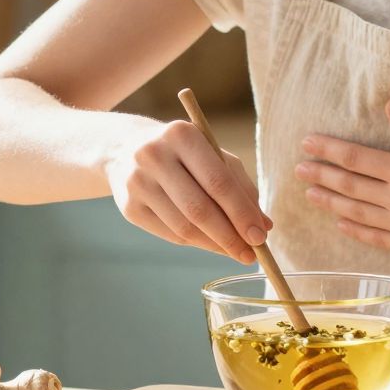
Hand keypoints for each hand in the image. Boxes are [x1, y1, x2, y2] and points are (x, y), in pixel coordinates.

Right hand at [105, 119, 271, 263]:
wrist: (125, 148)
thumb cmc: (183, 152)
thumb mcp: (214, 156)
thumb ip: (241, 187)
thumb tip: (264, 226)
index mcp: (182, 135)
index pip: (218, 182)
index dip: (241, 213)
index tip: (260, 237)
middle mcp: (155, 156)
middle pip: (199, 209)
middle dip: (230, 236)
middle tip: (250, 254)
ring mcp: (137, 182)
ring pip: (184, 227)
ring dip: (214, 245)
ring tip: (234, 251)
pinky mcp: (129, 207)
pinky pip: (170, 234)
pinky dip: (195, 243)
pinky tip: (211, 244)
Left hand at [296, 97, 389, 272]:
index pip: (356, 158)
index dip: (329, 149)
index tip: (307, 143)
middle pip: (349, 186)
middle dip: (321, 175)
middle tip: (298, 169)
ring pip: (356, 213)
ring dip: (330, 203)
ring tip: (310, 195)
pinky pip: (375, 239)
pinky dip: (355, 231)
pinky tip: (342, 225)